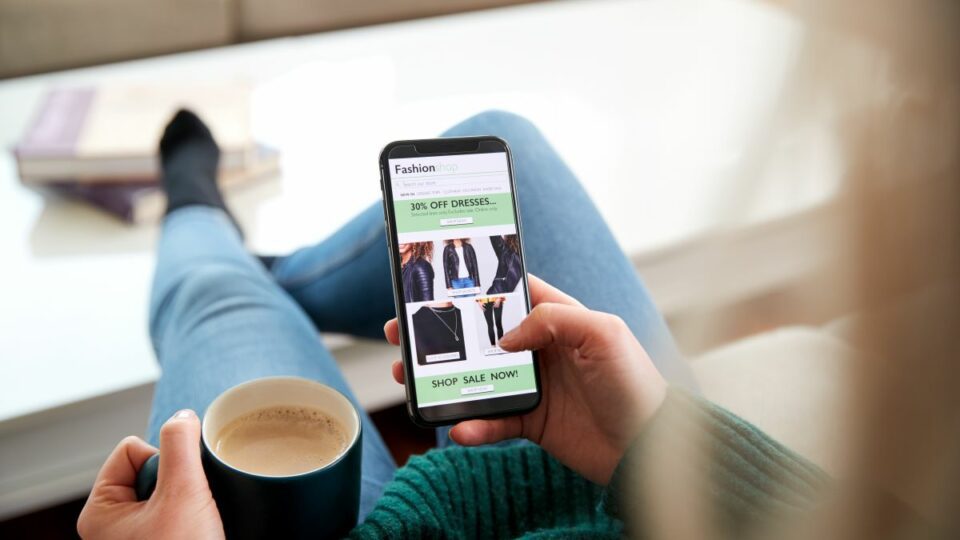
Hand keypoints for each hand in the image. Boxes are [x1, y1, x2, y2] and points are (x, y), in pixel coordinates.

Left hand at [77, 410, 223, 538]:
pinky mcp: (161, 537)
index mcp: (99, 512)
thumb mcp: (181, 493)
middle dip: (176, 482)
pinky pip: (179, 507)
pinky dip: (193, 511)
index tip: (172, 491)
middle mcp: (114, 521)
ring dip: (187, 497)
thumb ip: (179, 446)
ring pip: (169, 487)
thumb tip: (182, 416)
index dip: (161, 462)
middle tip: (185, 510)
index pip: (131, 450)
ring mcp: (137, 532)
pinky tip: (198, 527)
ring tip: (193, 521)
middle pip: (151, 466)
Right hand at [384, 275, 666, 484]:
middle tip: (403, 330)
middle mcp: (541, 349)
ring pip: (476, 377)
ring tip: (410, 378)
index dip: (476, 288)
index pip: (510, 294)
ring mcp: (534, 386)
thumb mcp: (604, 334)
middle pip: (480, 335)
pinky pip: (492, 422)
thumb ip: (553, 320)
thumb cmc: (636, 383)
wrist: (649, 448)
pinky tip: (459, 427)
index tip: (438, 284)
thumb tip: (507, 336)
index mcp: (559, 319)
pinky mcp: (532, 423)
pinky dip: (473, 425)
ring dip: (442, 378)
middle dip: (441, 332)